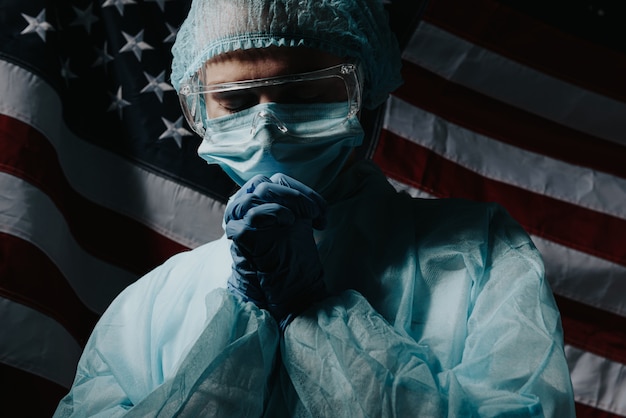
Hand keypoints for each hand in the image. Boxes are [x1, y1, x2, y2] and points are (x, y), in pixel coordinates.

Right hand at [225, 174, 328, 329]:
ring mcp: (239, 223)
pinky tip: (283, 225)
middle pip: (263, 184)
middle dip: (293, 195)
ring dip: (278, 205)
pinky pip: (243, 224)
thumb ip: (297, 201)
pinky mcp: (238, 242)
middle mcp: (247, 207)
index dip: (303, 191)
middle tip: (312, 213)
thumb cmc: (296, 252)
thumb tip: (310, 195)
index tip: (321, 212)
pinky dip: (265, 218)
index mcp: (263, 200)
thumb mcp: (301, 221)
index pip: (278, 180)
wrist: (291, 285)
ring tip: (294, 221)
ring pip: (251, 198)